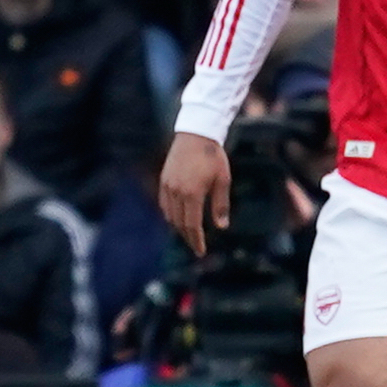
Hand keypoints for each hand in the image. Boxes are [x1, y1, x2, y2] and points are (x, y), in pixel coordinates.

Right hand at [159, 132, 231, 256]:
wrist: (196, 134)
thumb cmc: (213, 157)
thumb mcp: (223, 180)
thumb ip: (220, 205)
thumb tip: (221, 227)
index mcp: (192, 193)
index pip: (192, 225)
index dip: (196, 240)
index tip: (200, 251)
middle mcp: (176, 192)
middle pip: (179, 224)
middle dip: (188, 237)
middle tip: (196, 246)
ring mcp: (167, 186)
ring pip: (170, 216)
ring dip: (179, 227)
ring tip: (190, 235)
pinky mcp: (163, 181)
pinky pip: (164, 205)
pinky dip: (171, 215)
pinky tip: (179, 219)